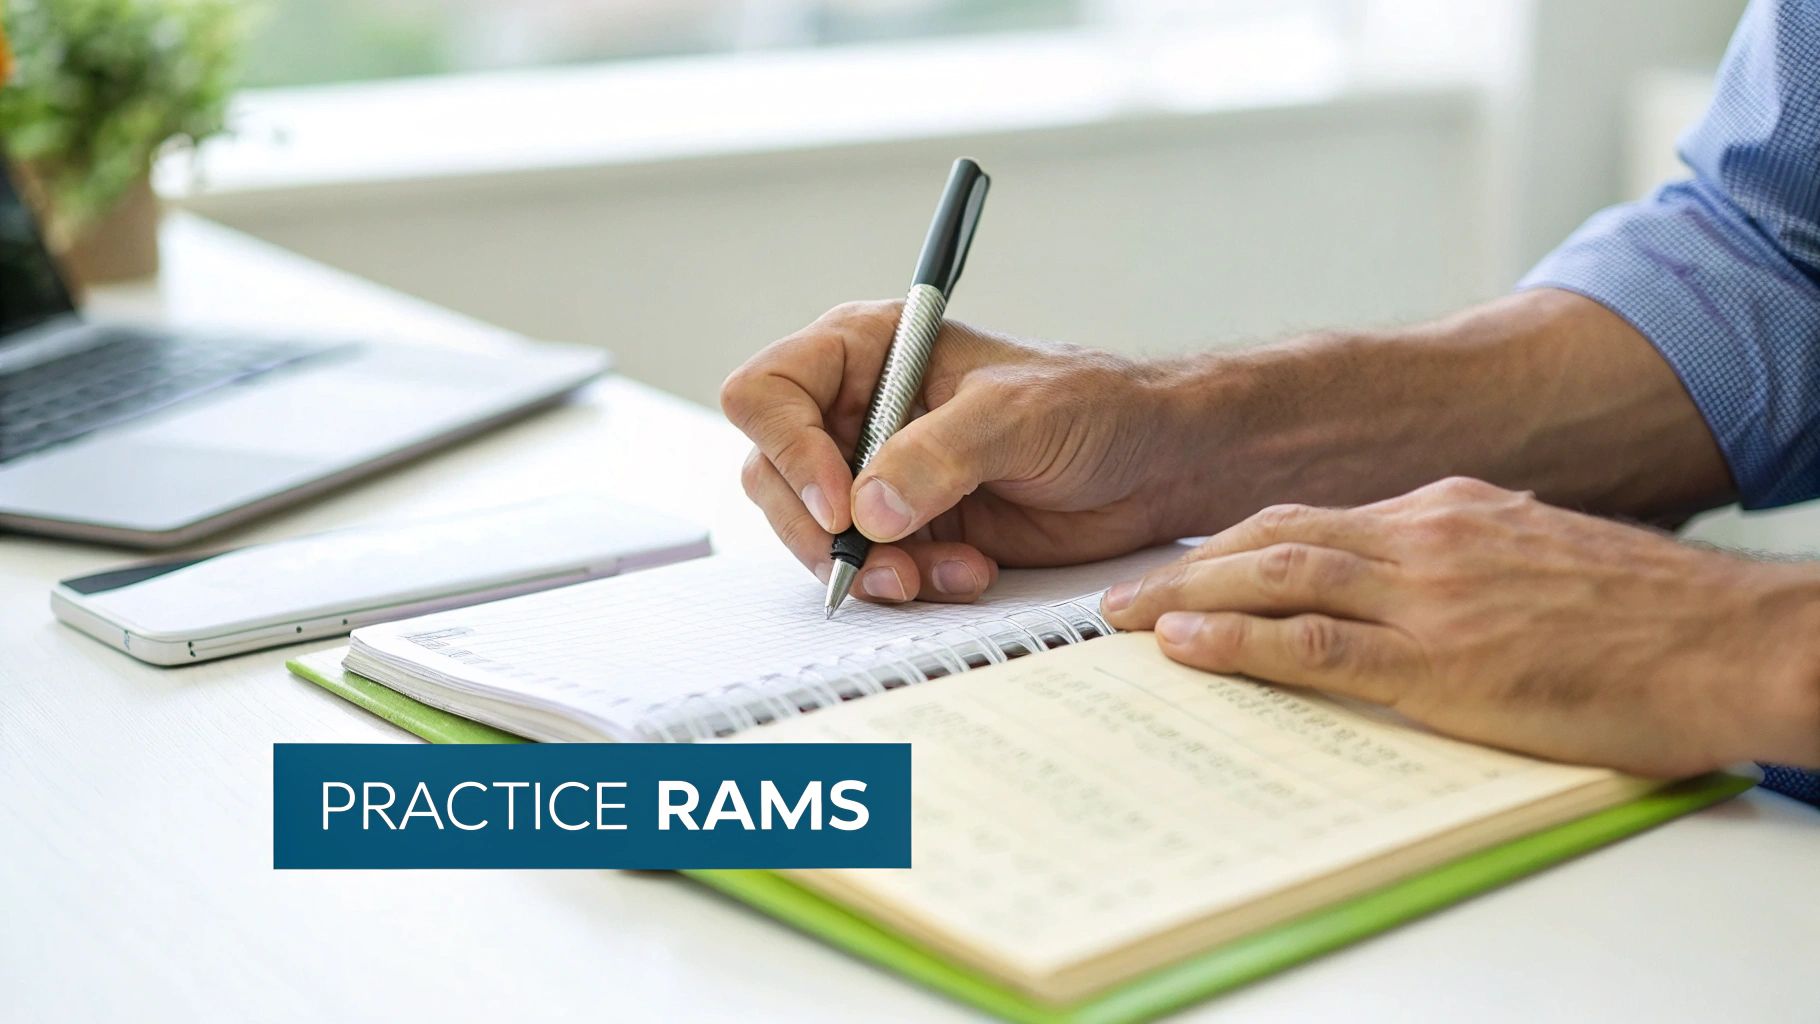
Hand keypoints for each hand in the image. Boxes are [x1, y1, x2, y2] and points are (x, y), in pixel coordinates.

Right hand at [722, 301, 1196, 602]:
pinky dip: (909, 585)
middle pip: (774, 476)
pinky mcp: (907, 531)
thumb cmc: (1094, 406)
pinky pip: (869, 571)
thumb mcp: (1018, 415)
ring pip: (814, 535)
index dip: (788, 450)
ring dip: (870, 569)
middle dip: (823, 533)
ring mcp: (877, 476)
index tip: (843, 505)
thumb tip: (869, 510)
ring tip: (940, 574)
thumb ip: (939, 454)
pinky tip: (968, 573)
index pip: (767, 392)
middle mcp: (857, 411)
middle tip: (882, 564)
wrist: (1152, 465)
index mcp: (866, 351)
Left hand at [1099, 477, 1819, 775]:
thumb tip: (1407, 592)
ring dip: (1188, 598)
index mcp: (1447, 513)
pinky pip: (1317, 646)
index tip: (1184, 567)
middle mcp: (1425, 536)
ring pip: (1278, 578)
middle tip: (1120, 595)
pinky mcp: (1444, 662)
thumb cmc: (1647, 616)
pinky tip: (1189, 648)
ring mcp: (1430, 595)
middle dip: (1187, 566)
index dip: (1234, 544)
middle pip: (1273, 536)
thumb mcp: (1539, 562)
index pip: (1312, 519)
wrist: (1732, 637)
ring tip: (1122, 622)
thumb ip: (1463, 565)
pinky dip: (1244, 644)